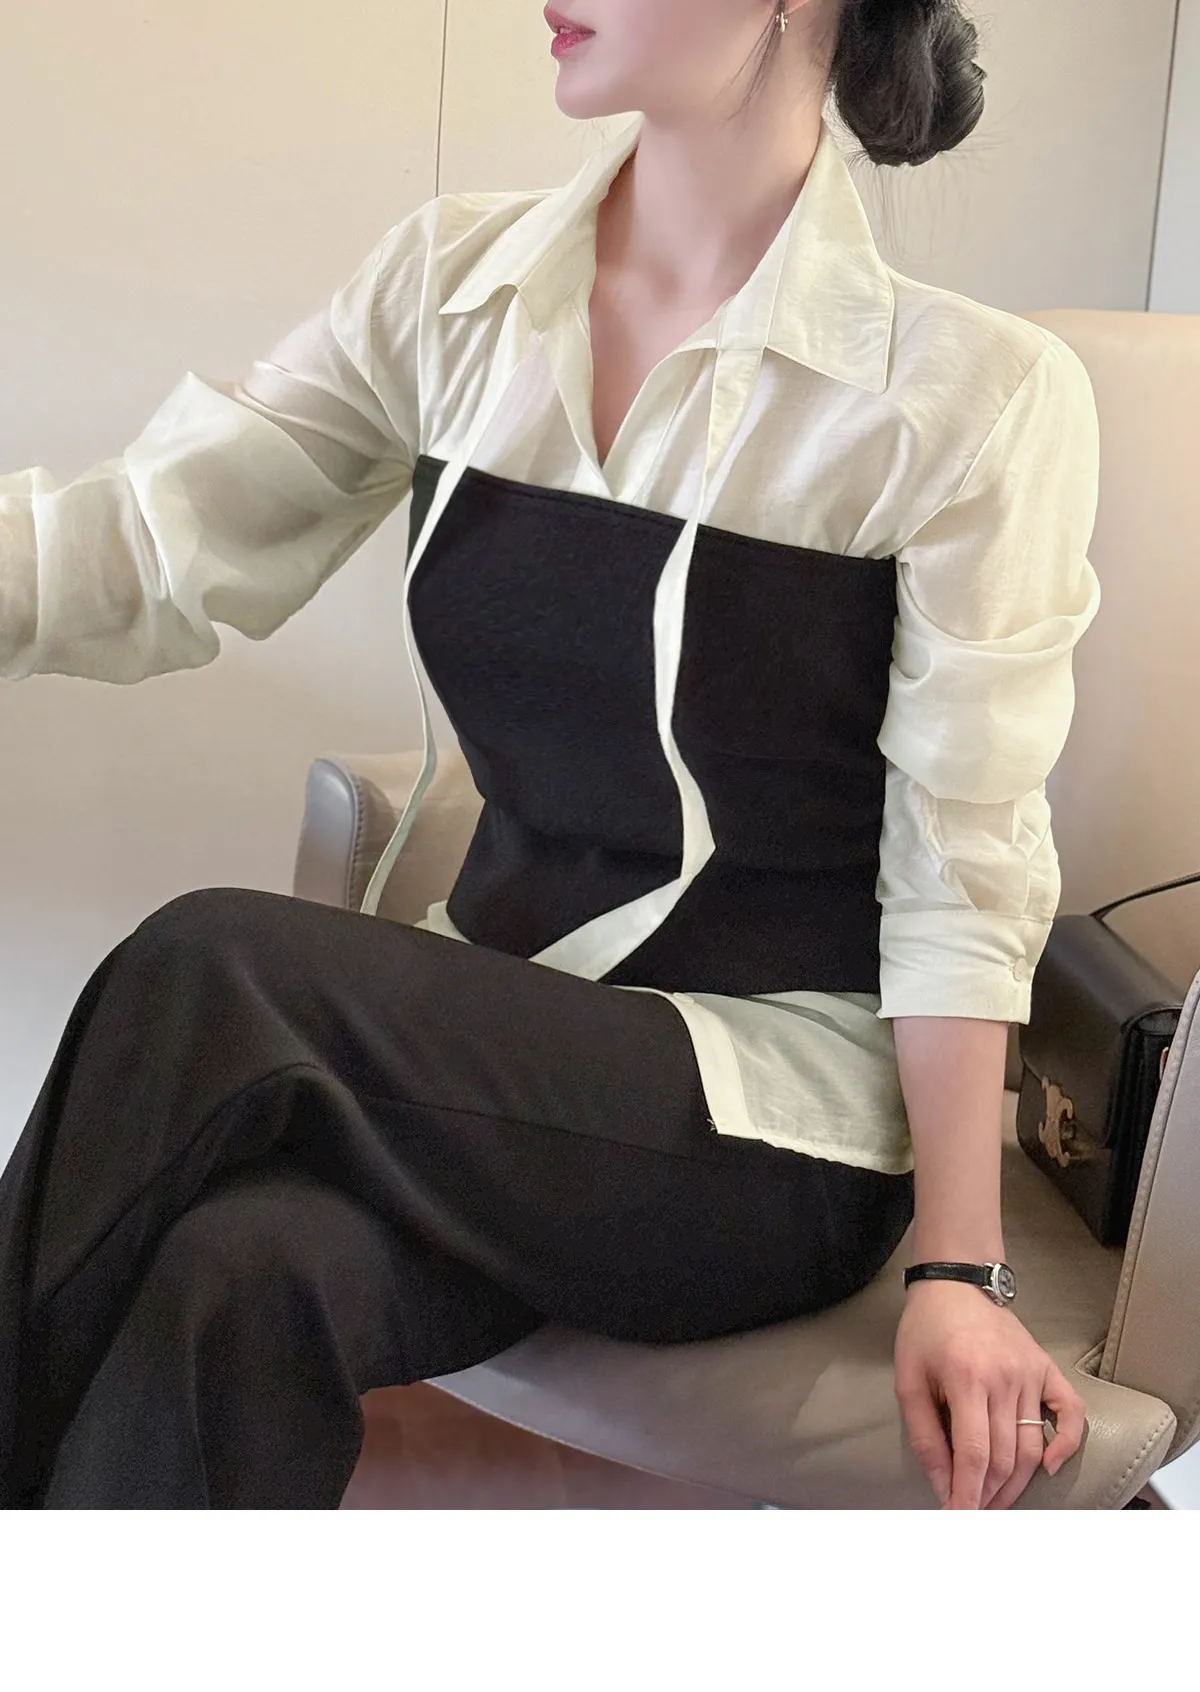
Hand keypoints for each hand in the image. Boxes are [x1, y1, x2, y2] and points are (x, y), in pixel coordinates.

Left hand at [894, 1279, 1085, 1508]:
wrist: (956, 1286)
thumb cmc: (925, 1332)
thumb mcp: (908, 1380)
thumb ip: (924, 1435)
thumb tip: (942, 1485)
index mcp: (967, 1379)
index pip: (975, 1454)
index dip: (967, 1493)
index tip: (958, 1518)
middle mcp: (1005, 1378)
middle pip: (1006, 1457)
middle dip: (989, 1495)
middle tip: (973, 1513)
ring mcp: (1031, 1373)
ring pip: (1033, 1445)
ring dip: (1017, 1483)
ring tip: (995, 1501)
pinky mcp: (1047, 1368)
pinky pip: (1070, 1412)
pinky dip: (1066, 1444)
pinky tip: (1049, 1468)